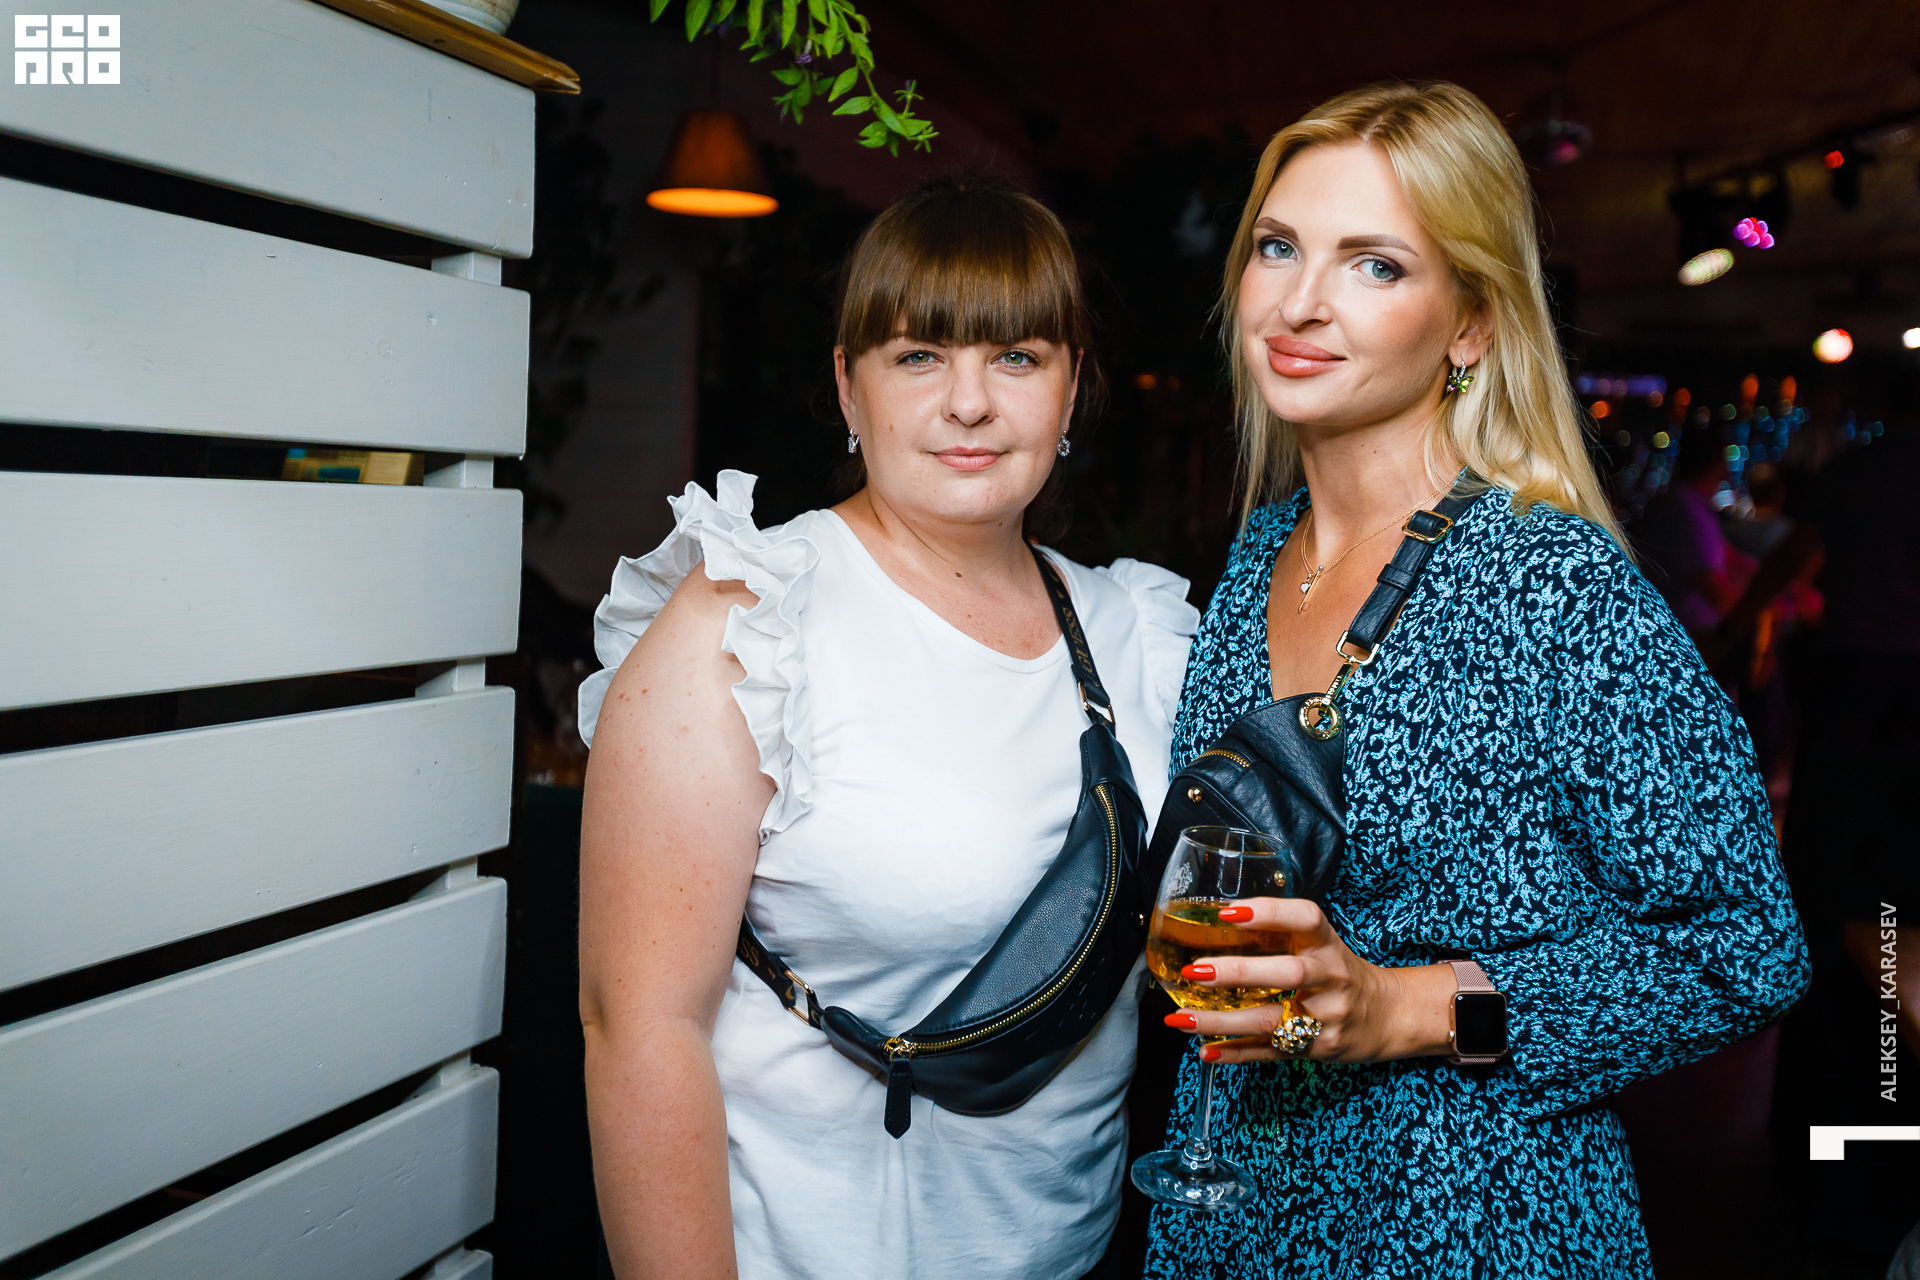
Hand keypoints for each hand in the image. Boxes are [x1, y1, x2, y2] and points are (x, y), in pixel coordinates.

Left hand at [1163, 897, 1454, 1063]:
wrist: (1387, 1016)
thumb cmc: (1340, 972)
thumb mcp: (1322, 945)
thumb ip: (1281, 935)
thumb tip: (1216, 922)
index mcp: (1328, 945)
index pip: (1305, 920)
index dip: (1270, 912)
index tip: (1229, 912)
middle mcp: (1330, 979)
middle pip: (1289, 974)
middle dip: (1240, 973)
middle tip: (1195, 970)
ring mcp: (1325, 1018)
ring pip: (1272, 1021)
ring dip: (1223, 1021)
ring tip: (1182, 1018)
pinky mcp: (1316, 1049)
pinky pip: (1271, 1053)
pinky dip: (1236, 1054)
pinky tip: (1206, 1051)